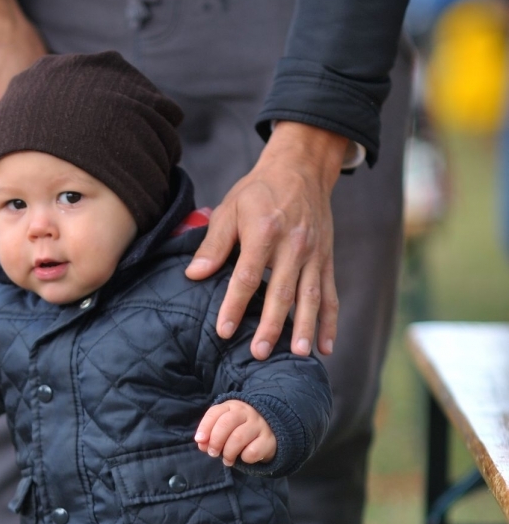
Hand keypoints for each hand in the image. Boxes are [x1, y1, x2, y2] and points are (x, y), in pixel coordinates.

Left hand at [185, 122, 348, 358]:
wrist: (302, 168)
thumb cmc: (258, 192)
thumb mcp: (230, 208)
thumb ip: (214, 244)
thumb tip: (194, 275)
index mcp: (265, 231)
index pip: (248, 275)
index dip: (235, 304)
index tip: (225, 330)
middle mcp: (294, 244)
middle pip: (281, 291)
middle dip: (272, 325)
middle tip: (260, 353)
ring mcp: (314, 254)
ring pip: (310, 296)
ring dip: (305, 327)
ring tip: (299, 355)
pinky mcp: (326, 260)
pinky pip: (330, 294)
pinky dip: (329, 322)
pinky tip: (325, 348)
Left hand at [194, 400, 276, 466]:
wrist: (270, 431)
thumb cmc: (240, 430)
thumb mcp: (223, 429)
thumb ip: (210, 435)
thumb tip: (202, 444)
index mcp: (232, 407)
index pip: (215, 413)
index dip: (205, 427)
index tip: (200, 440)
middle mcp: (247, 412)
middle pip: (226, 423)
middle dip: (215, 441)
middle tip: (213, 453)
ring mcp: (259, 424)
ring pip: (238, 437)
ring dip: (228, 452)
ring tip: (227, 460)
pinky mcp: (269, 439)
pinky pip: (253, 451)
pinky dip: (245, 457)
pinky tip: (244, 458)